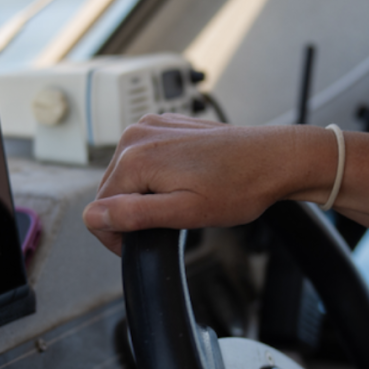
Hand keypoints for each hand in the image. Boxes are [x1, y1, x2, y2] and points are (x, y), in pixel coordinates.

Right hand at [82, 114, 335, 253]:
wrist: (275, 159)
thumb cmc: (240, 186)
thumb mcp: (185, 212)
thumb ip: (134, 214)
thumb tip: (94, 216)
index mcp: (136, 157)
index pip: (99, 209)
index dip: (117, 235)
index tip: (145, 242)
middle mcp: (137, 135)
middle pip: (110, 190)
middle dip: (130, 213)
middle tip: (170, 224)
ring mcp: (151, 126)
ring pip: (126, 176)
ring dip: (144, 195)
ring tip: (181, 201)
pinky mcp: (165, 125)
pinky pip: (144, 159)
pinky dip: (156, 177)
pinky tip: (185, 183)